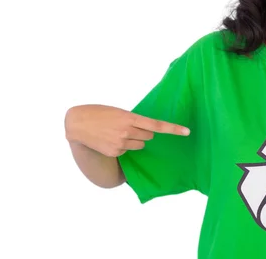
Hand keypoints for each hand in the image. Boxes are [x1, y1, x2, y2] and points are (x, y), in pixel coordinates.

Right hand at [65, 104, 189, 157]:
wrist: (77, 123)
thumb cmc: (100, 113)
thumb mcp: (119, 112)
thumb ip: (134, 120)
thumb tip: (147, 131)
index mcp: (130, 117)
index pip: (157, 125)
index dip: (173, 129)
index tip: (187, 132)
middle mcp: (127, 131)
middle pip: (149, 136)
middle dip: (143, 132)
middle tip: (129, 126)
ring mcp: (121, 143)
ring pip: (140, 144)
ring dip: (134, 139)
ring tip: (117, 132)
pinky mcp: (115, 152)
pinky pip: (128, 151)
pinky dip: (122, 146)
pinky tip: (110, 140)